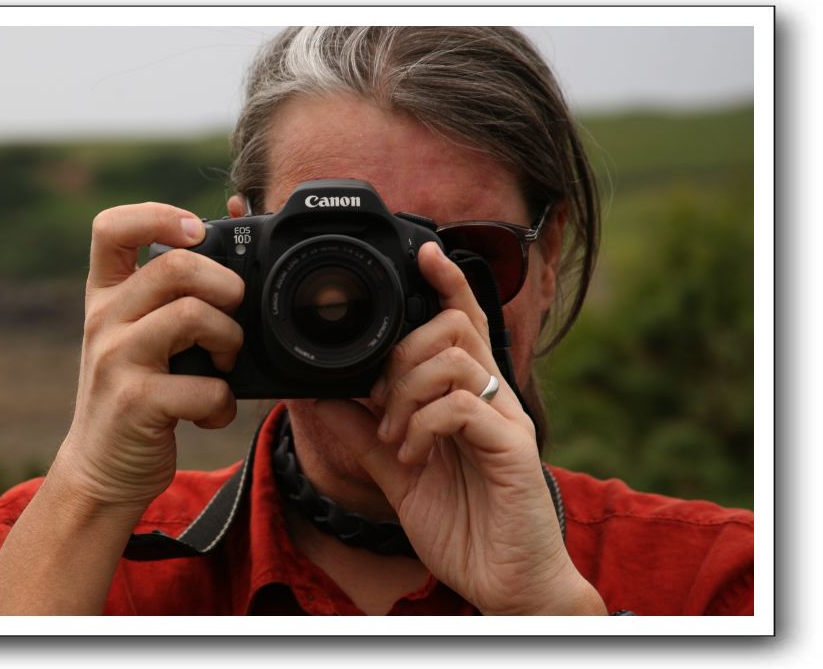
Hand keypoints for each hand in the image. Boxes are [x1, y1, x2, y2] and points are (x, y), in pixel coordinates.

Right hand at [50, 203, 244, 516]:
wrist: (101, 469)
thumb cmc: (138, 393)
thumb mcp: (143, 335)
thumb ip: (174, 293)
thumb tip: (231, 227)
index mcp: (107, 296)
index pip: (111, 227)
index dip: (157, 216)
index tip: (195, 230)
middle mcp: (104, 320)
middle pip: (176, 266)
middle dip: (225, 285)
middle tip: (232, 312)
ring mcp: (116, 360)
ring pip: (192, 315)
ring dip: (230, 339)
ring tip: (226, 363)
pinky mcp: (135, 403)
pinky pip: (204, 386)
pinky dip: (222, 403)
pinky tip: (211, 412)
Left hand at [347, 242, 603, 614]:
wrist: (505, 583)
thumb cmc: (462, 523)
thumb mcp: (398, 470)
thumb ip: (364, 431)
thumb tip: (319, 396)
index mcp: (470, 396)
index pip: (462, 321)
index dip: (446, 281)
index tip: (423, 250)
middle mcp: (494, 398)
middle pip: (454, 327)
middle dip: (402, 352)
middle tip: (379, 400)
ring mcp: (506, 421)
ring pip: (453, 359)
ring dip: (405, 392)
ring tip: (393, 435)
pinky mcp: (512, 449)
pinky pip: (461, 406)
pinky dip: (422, 424)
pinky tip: (410, 454)